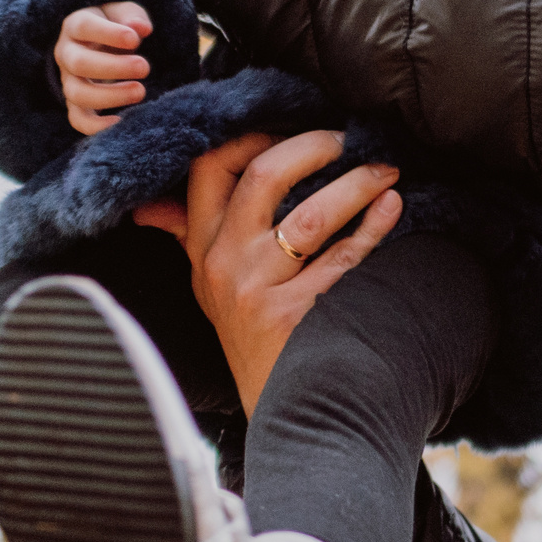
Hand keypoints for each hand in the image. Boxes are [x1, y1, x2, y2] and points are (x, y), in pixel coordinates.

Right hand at [55, 2, 153, 134]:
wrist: (98, 42)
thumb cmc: (114, 24)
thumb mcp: (122, 12)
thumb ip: (131, 16)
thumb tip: (141, 27)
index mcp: (75, 26)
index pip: (83, 26)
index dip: (108, 34)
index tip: (135, 39)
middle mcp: (66, 53)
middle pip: (79, 63)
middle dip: (114, 68)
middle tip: (145, 67)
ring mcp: (68, 80)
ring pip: (77, 93)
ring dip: (110, 96)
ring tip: (140, 92)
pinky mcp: (76, 102)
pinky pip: (77, 119)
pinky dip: (95, 126)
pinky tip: (121, 122)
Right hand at [132, 131, 401, 414]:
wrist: (285, 412)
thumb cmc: (255, 338)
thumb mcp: (209, 288)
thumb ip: (187, 238)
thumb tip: (149, 207)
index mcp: (202, 249)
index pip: (209, 168)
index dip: (250, 136)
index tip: (290, 129)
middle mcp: (223, 266)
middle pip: (262, 176)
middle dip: (311, 146)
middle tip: (347, 139)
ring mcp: (258, 292)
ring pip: (311, 216)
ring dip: (356, 183)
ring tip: (385, 171)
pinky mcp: (297, 317)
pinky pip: (344, 257)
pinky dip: (374, 225)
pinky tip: (392, 206)